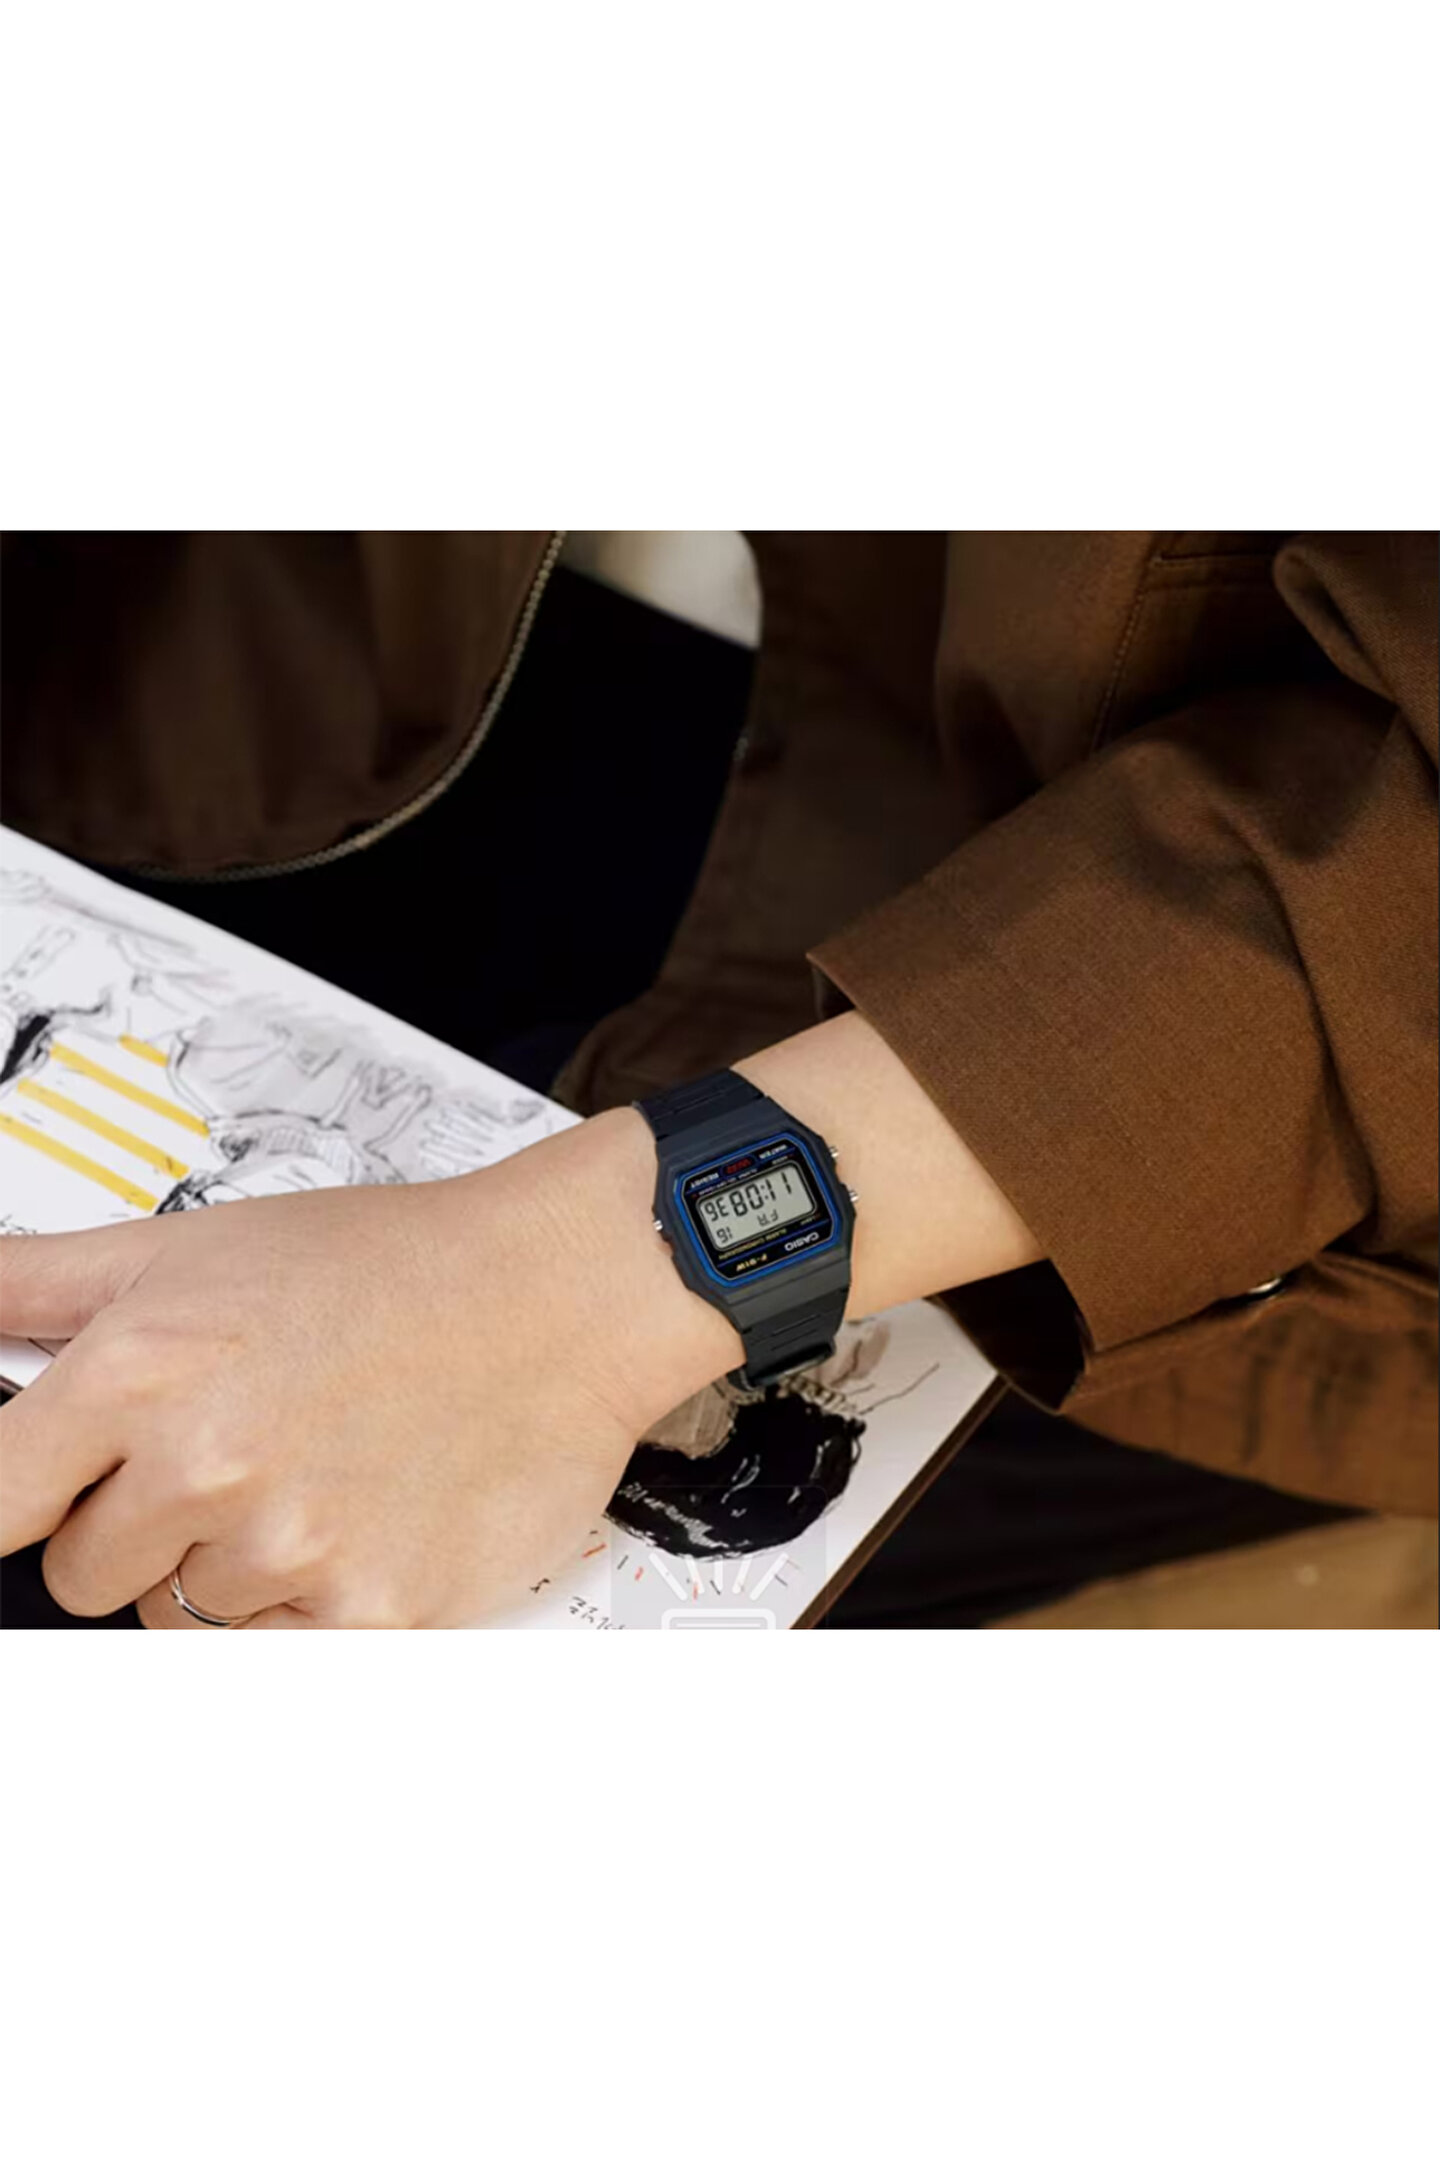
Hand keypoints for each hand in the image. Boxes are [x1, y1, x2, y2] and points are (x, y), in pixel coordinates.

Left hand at [0, 1113, 738, 1626]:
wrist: (562, 1293)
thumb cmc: (393, 1264)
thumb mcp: (198, 1244)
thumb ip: (43, 1283)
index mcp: (141, 1368)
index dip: (24, 1500)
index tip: (47, 1499)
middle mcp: (206, 1464)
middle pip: (82, 1575)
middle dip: (139, 1524)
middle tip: (229, 1449)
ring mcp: (289, 1548)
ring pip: (181, 1618)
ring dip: (229, 1564)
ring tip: (311, 1469)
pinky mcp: (369, 1614)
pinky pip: (277, 1649)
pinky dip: (308, 1601)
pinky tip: (358, 1515)